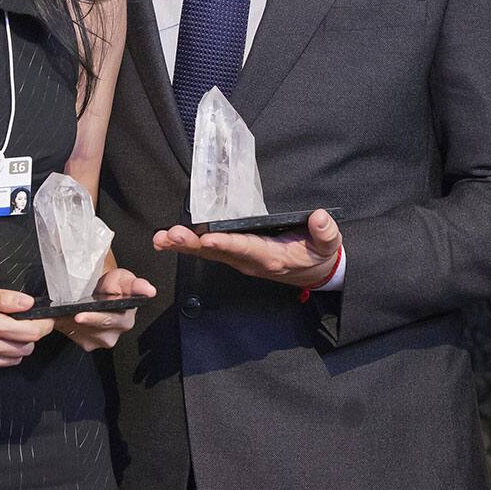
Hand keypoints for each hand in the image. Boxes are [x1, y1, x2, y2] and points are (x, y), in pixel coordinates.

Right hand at [0, 280, 53, 373]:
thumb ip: (1, 298)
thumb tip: (28, 303)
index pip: (29, 332)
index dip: (44, 325)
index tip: (48, 316)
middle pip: (26, 348)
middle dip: (33, 334)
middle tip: (28, 317)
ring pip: (14, 359)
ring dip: (19, 344)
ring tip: (9, 325)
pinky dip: (4, 352)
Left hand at [54, 269, 155, 350]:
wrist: (104, 292)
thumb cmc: (115, 285)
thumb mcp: (124, 279)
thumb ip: (136, 285)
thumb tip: (150, 291)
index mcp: (126, 319)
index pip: (109, 320)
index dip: (93, 318)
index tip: (79, 316)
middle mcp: (114, 334)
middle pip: (91, 329)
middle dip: (75, 319)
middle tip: (61, 310)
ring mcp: (101, 341)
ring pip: (80, 332)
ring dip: (69, 322)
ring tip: (61, 310)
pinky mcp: (88, 344)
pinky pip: (73, 336)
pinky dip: (67, 325)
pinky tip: (65, 316)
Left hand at [153, 208, 341, 288]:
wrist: (315, 272)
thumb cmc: (319, 254)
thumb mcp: (329, 245)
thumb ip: (325, 233)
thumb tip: (320, 217)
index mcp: (272, 258)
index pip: (247, 249)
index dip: (227, 243)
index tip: (208, 238)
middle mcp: (251, 261)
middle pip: (218, 253)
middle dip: (192, 245)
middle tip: (169, 236)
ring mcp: (241, 260)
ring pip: (209, 253)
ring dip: (184, 245)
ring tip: (161, 238)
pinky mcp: (236, 255)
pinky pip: (210, 251)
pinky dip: (190, 245)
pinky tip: (171, 239)